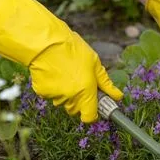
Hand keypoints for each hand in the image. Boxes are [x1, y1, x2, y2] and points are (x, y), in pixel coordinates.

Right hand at [0, 0, 122, 121]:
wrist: (46, 43)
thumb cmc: (73, 50)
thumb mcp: (95, 64)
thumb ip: (106, 84)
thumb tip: (117, 96)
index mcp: (86, 93)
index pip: (89, 117)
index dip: (92, 113)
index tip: (94, 105)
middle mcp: (71, 98)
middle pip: (76, 110)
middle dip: (80, 101)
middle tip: (80, 82)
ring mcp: (55, 96)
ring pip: (63, 102)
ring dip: (67, 94)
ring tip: (66, 73)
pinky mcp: (42, 92)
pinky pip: (51, 95)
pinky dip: (54, 88)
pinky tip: (54, 73)